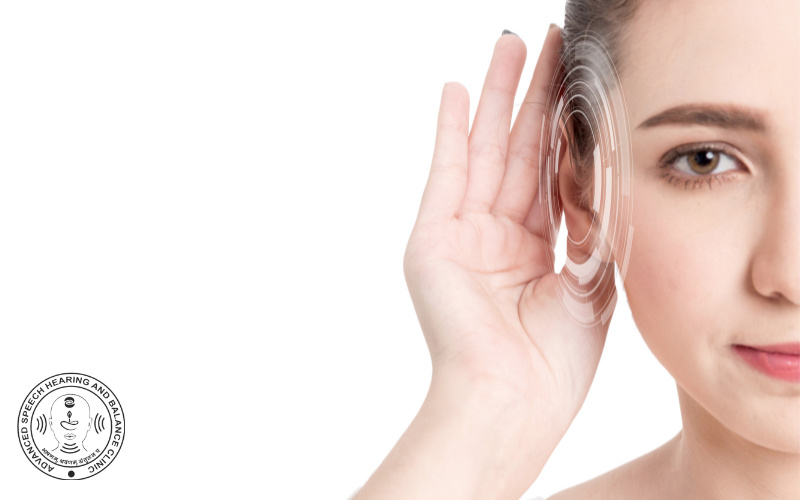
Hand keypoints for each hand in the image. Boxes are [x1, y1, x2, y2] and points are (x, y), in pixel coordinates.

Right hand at [404, 26, 612, 437]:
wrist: (511, 401)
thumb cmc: (554, 362)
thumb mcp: (590, 284)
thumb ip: (587, 228)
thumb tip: (592, 175)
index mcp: (535, 252)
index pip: (551, 174)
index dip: (565, 128)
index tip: (579, 84)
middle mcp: (496, 237)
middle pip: (519, 152)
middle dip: (534, 98)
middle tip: (547, 44)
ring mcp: (462, 235)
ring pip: (485, 152)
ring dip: (497, 100)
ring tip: (509, 48)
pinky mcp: (432, 238)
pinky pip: (445, 175)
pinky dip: (450, 134)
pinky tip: (458, 93)